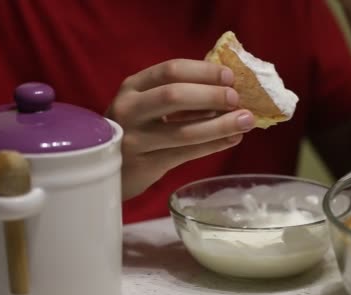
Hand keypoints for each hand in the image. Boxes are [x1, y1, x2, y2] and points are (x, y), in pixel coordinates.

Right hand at [106, 59, 254, 199]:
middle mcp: (129, 109)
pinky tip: (231, 140)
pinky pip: (186, 153)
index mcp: (132, 87)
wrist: (105, 168)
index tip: (229, 76)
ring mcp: (135, 139)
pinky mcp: (145, 165)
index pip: (170, 70)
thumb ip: (176, 94)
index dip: (203, 71)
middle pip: (174, 96)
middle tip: (237, 99)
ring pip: (184, 131)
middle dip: (211, 95)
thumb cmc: (133, 129)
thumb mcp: (145, 104)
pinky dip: (213, 145)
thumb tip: (225, 87)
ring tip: (245, 121)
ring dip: (220, 125)